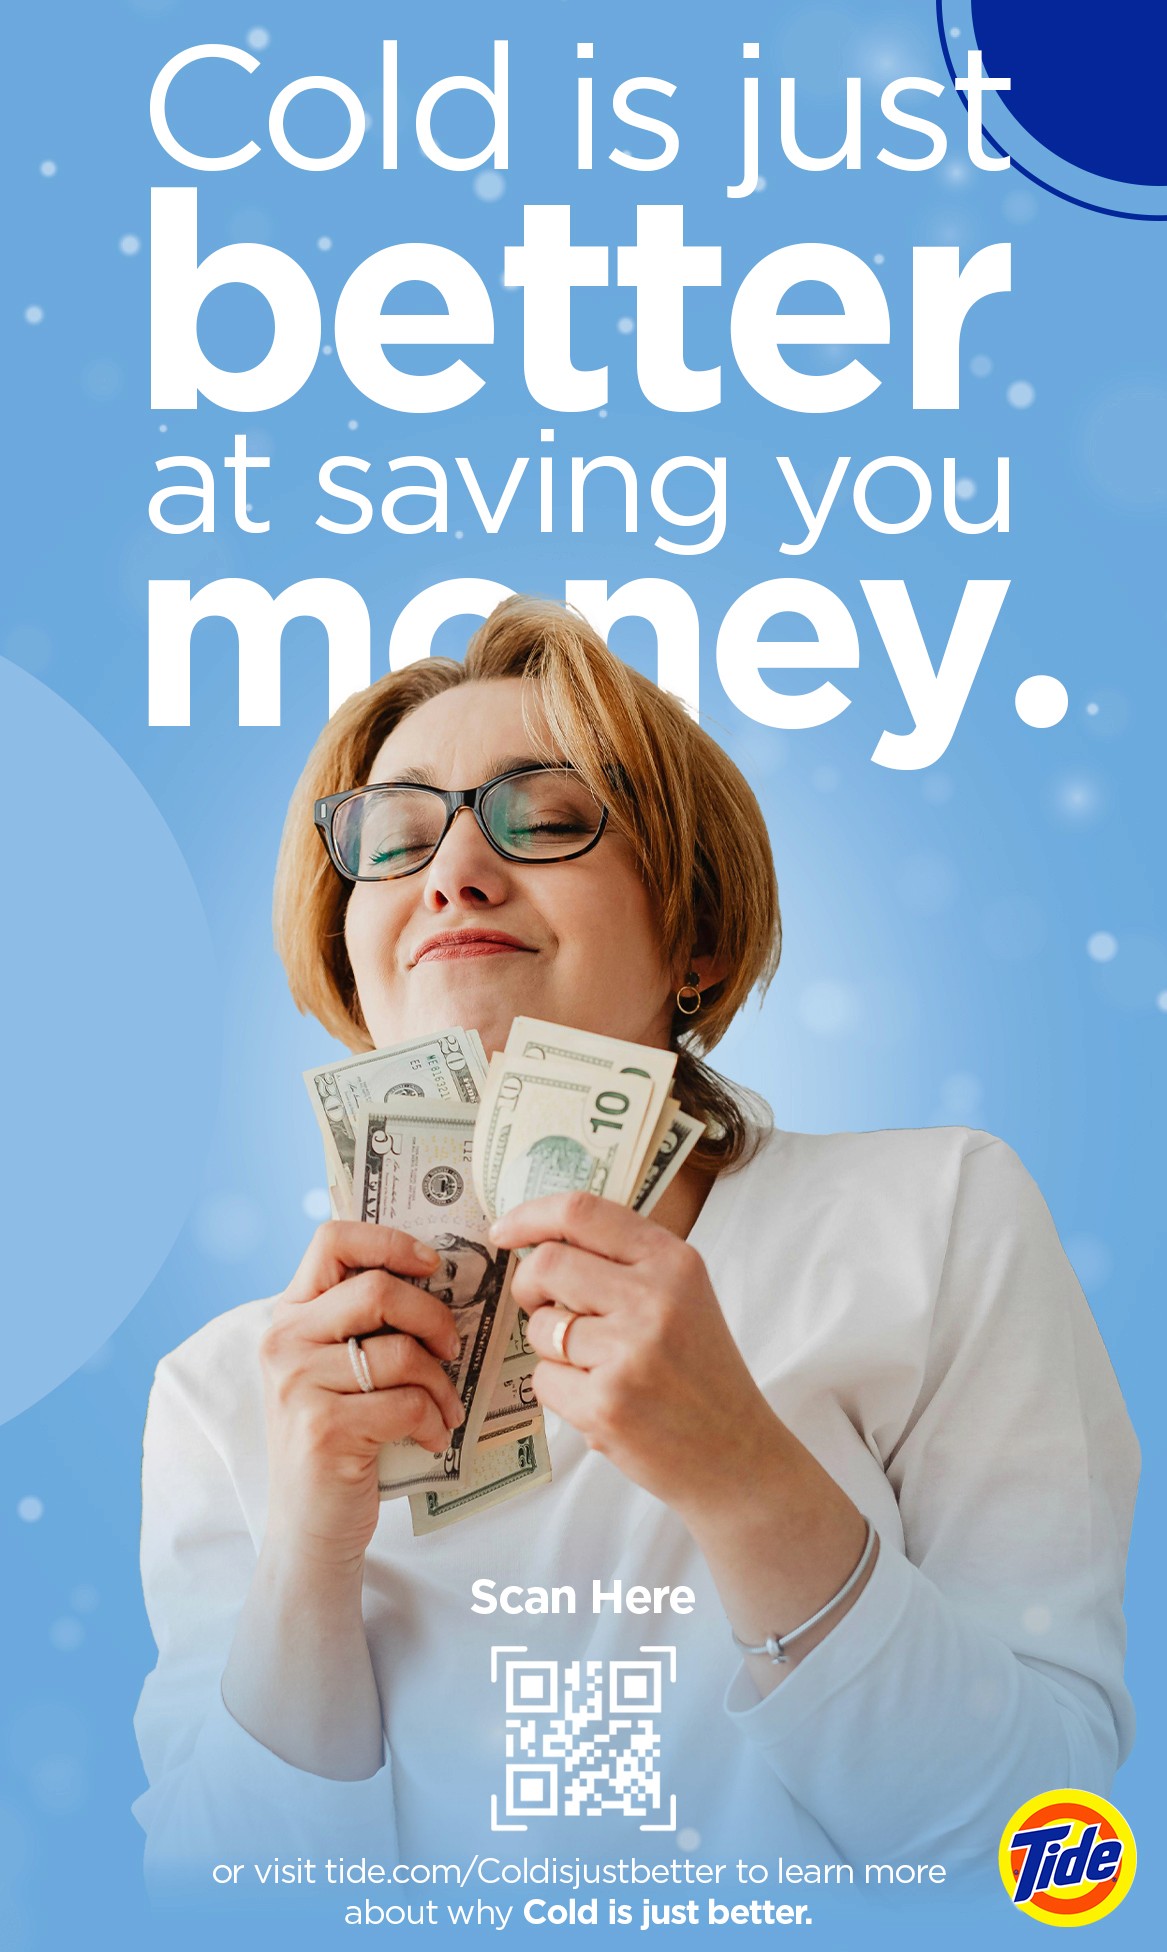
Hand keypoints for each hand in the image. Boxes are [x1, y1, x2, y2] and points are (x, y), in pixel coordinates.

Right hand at [259, 1221, 466, 1568]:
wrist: (309, 1525)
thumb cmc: (338, 1438)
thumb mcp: (336, 1370)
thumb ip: (362, 1324)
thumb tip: (438, 1280)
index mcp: (289, 1316)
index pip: (332, 1239)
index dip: (390, 1240)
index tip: (431, 1266)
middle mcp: (284, 1342)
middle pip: (378, 1290)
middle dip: (433, 1316)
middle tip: (452, 1347)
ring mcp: (298, 1385)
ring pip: (402, 1352)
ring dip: (441, 1383)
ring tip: (445, 1407)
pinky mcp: (323, 1429)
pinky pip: (407, 1403)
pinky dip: (434, 1421)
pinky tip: (432, 1437)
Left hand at [491, 1191, 780, 1522]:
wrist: (738, 1454)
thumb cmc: (700, 1373)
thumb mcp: (683, 1297)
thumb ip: (624, 1263)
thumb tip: (537, 1240)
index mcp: (673, 1261)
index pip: (581, 1212)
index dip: (529, 1216)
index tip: (503, 1232)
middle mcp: (654, 1298)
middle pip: (546, 1264)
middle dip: (528, 1286)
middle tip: (543, 1307)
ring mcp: (630, 1352)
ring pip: (540, 1327)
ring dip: (551, 1348)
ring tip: (597, 1368)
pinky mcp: (607, 1404)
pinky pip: (544, 1379)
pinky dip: (560, 1391)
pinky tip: (602, 1401)